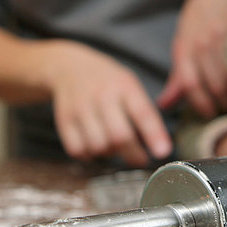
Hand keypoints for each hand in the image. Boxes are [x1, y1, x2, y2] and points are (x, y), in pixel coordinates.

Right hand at [45, 42, 171, 166]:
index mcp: (124, 86)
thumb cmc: (108, 82)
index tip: (162, 152)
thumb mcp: (130, 85)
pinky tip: (95, 146)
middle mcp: (101, 96)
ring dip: (110, 154)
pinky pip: (78, 150)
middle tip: (140, 159)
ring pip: (99, 147)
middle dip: (133, 154)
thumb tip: (160, 146)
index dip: (154, 135)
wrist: (69, 68)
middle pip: (119, 136)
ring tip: (114, 146)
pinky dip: (89, 155)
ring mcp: (80, 108)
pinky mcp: (64, 120)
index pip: (142, 113)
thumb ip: (144, 111)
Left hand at [158, 0, 226, 118]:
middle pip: (215, 84)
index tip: (210, 115)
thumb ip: (179, 73)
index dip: (201, 105)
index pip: (190, 83)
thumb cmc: (206, 16)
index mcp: (187, 44)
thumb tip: (164, 104)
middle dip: (223, 104)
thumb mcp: (186, 40)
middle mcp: (206, 39)